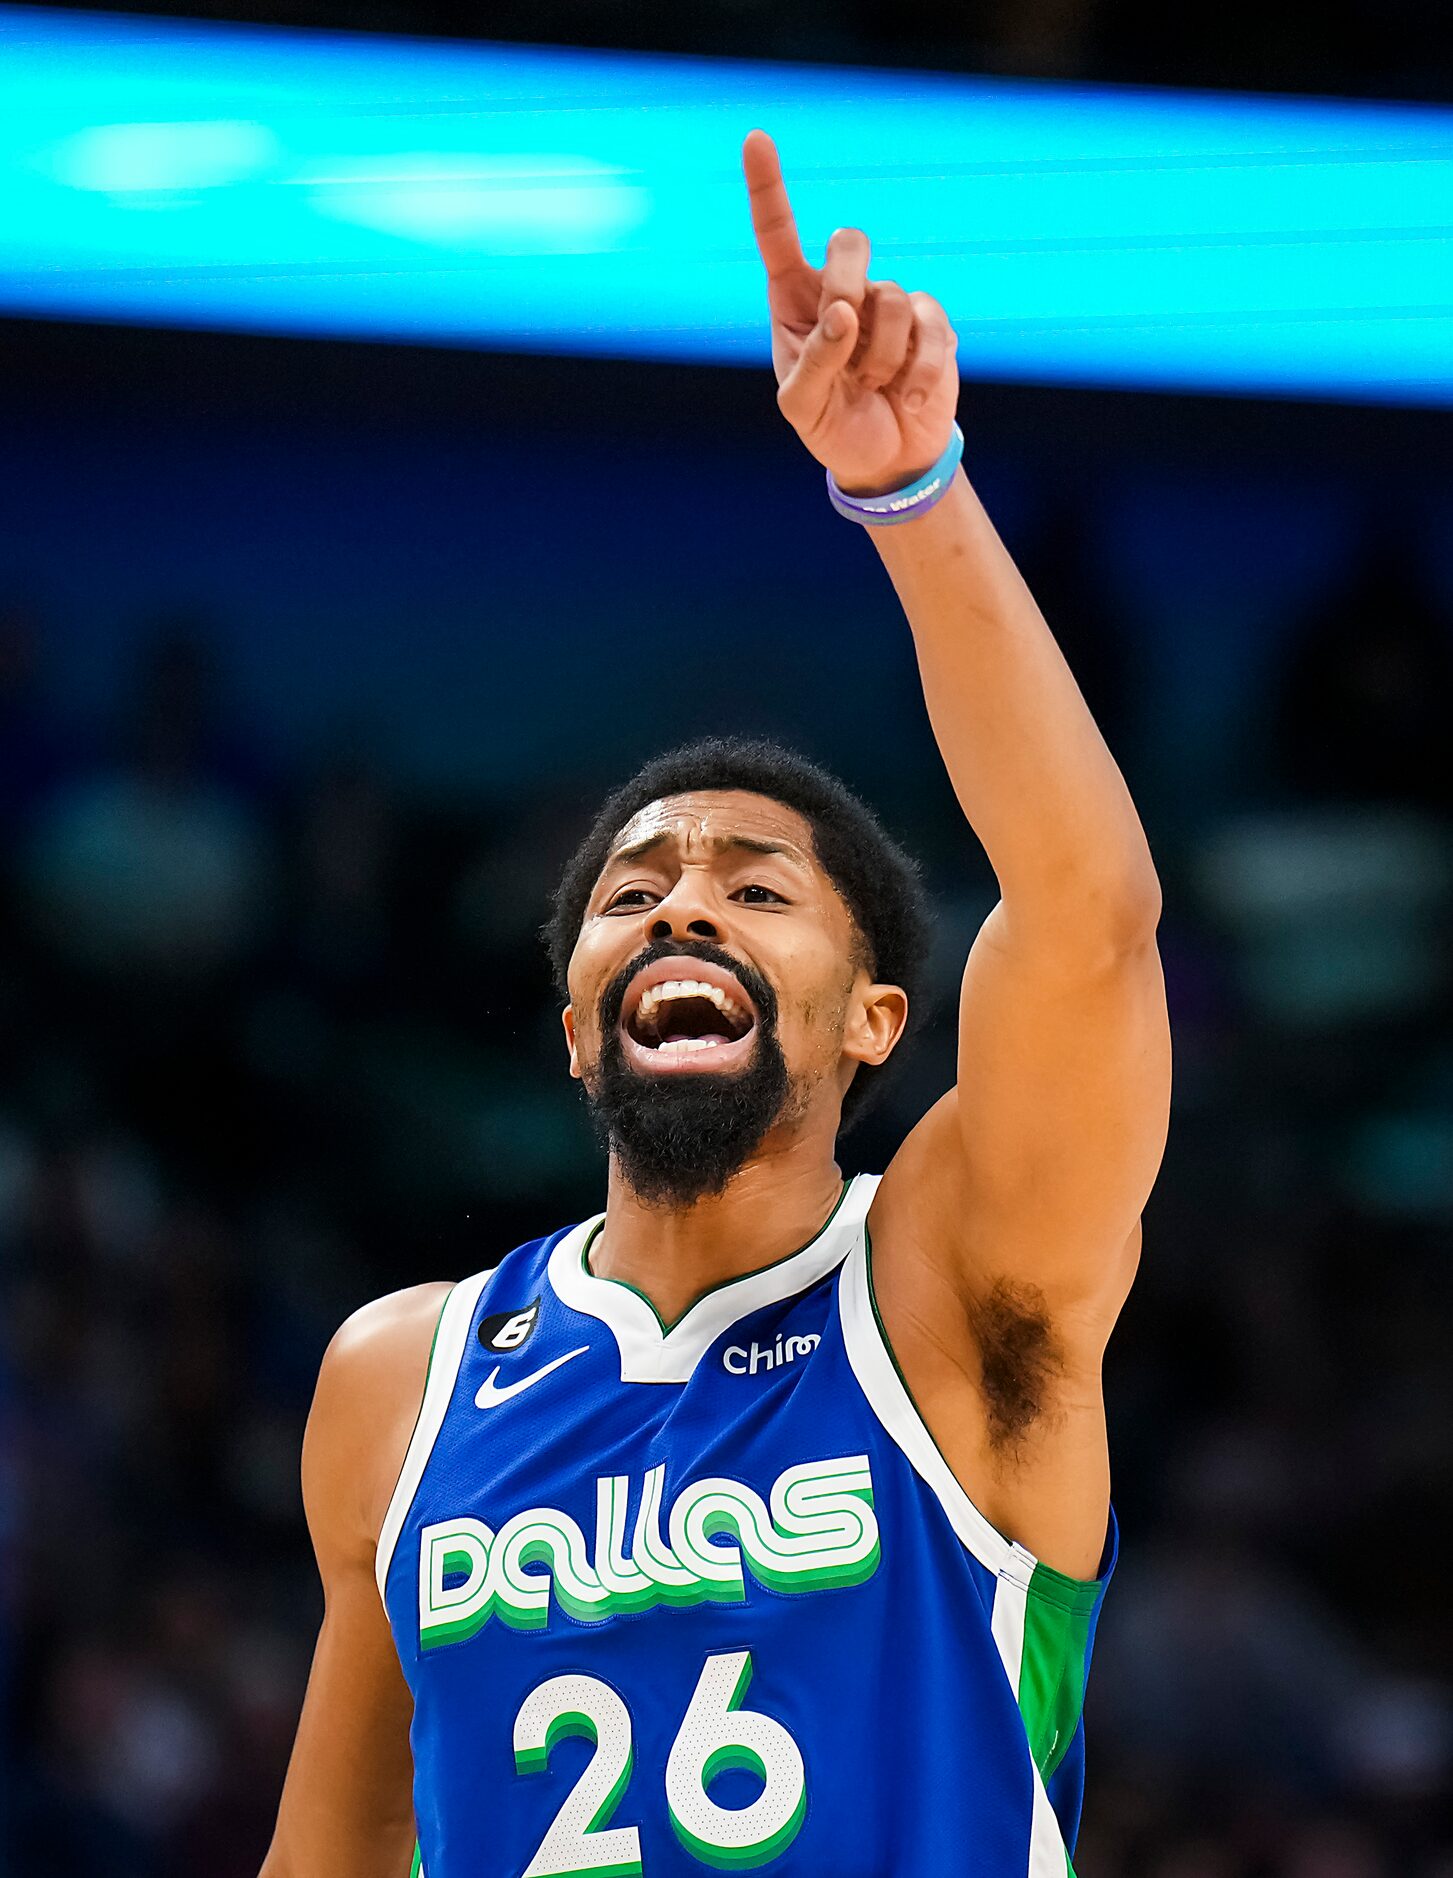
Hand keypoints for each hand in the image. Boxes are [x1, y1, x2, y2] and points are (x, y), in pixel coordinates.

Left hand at [743, 128, 959, 496]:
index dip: (768, 189)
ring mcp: (888, 304)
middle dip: (847, 284)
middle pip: (848, 242)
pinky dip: (919, 370)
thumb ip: (814, 362)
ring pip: (892, 296)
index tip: (754, 138)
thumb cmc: (832, 428)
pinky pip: (931, 325)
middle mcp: (841, 292)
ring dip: (881, 355)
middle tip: (846, 331)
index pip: (779, 237)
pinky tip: (907, 397)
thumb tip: (844, 313)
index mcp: (794, 303)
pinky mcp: (931, 324)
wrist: (887, 461)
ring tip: (873, 387)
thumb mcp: (804, 408)